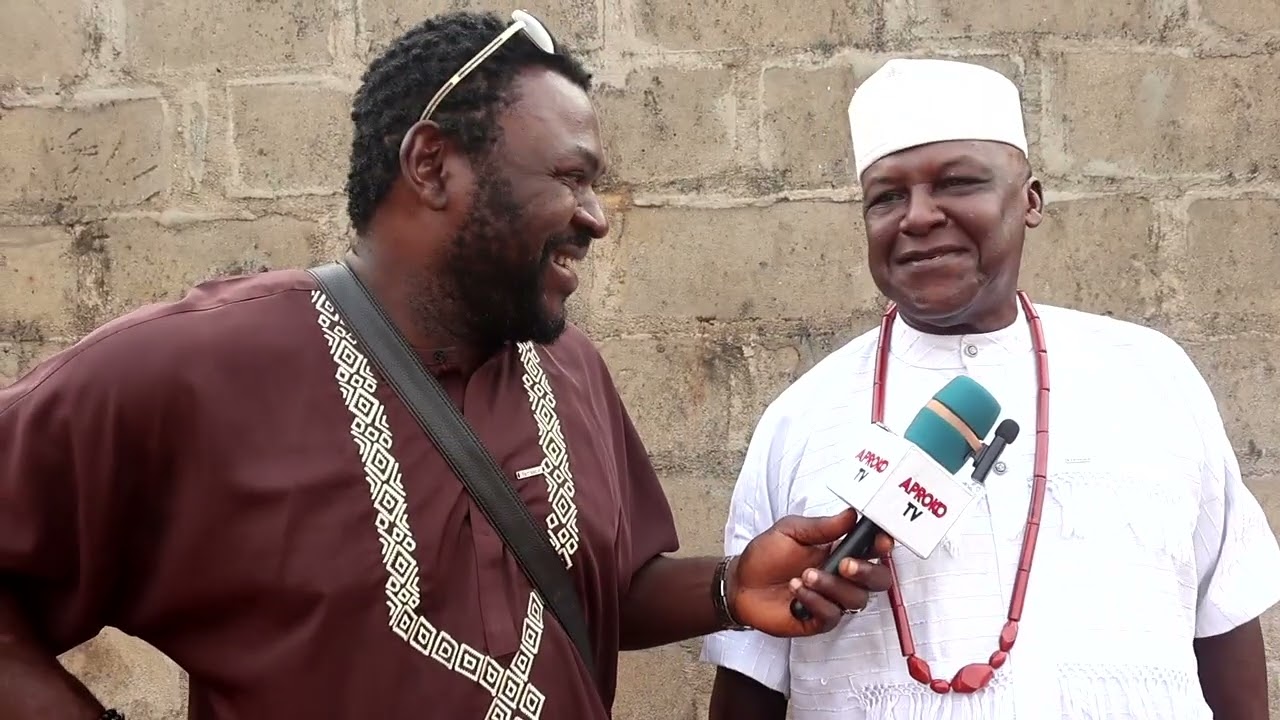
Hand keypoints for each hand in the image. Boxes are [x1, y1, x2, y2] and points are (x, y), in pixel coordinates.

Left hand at [727, 508, 892, 636]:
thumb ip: (822, 527)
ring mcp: (833, 600)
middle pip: (878, 580)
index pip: (873, 550)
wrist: (740, 583)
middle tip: (844, 564)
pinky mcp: (820, 620)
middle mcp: (842, 577)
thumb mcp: (790, 531)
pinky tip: (797, 590)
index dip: (882, 546)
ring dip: (832, 586)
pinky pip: (832, 615)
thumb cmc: (766, 555)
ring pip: (856, 599)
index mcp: (840, 551)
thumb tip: (851, 514)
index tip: (881, 540)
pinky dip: (816, 601)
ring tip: (805, 575)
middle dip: (867, 572)